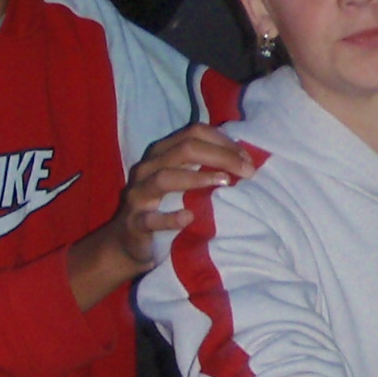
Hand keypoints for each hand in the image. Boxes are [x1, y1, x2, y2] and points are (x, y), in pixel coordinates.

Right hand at [65, 124, 256, 309]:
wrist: (129, 243)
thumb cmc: (165, 208)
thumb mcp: (184, 183)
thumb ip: (205, 168)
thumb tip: (246, 160)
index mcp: (162, 153)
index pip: (194, 133)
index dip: (224, 142)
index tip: (248, 160)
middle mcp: (149, 168)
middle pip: (184, 149)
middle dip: (220, 156)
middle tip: (247, 171)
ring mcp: (139, 195)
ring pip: (165, 177)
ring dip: (197, 178)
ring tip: (223, 183)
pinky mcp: (135, 223)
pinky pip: (151, 219)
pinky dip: (170, 218)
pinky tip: (189, 217)